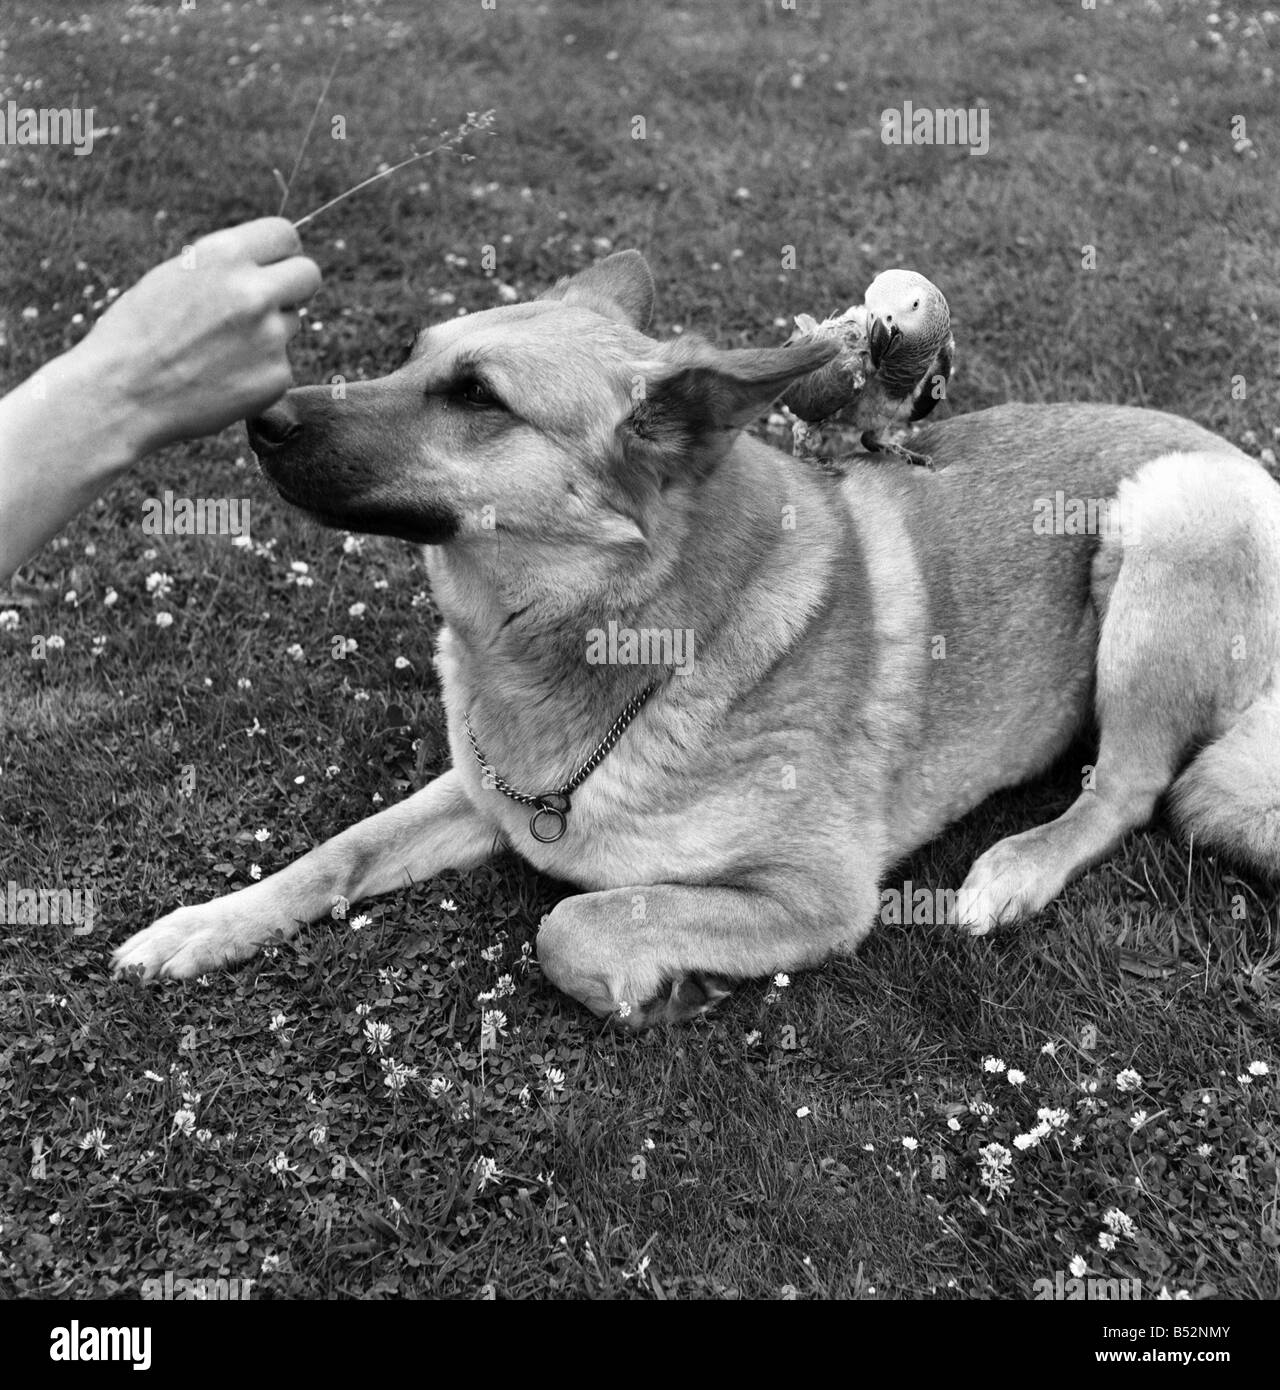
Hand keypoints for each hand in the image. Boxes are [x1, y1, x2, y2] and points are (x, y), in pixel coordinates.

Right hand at [68, 217, 320, 455]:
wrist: (120, 395)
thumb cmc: (137, 334)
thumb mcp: (174, 277)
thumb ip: (225, 269)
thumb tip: (268, 267)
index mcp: (224, 256)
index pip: (285, 235)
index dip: (280, 251)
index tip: (273, 265)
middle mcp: (255, 292)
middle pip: (309, 275)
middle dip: (294, 286)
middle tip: (268, 304)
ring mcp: (271, 338)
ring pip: (292, 324)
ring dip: (269, 333)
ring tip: (218, 350)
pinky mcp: (277, 378)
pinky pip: (280, 366)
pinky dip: (258, 373)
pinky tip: (220, 380)